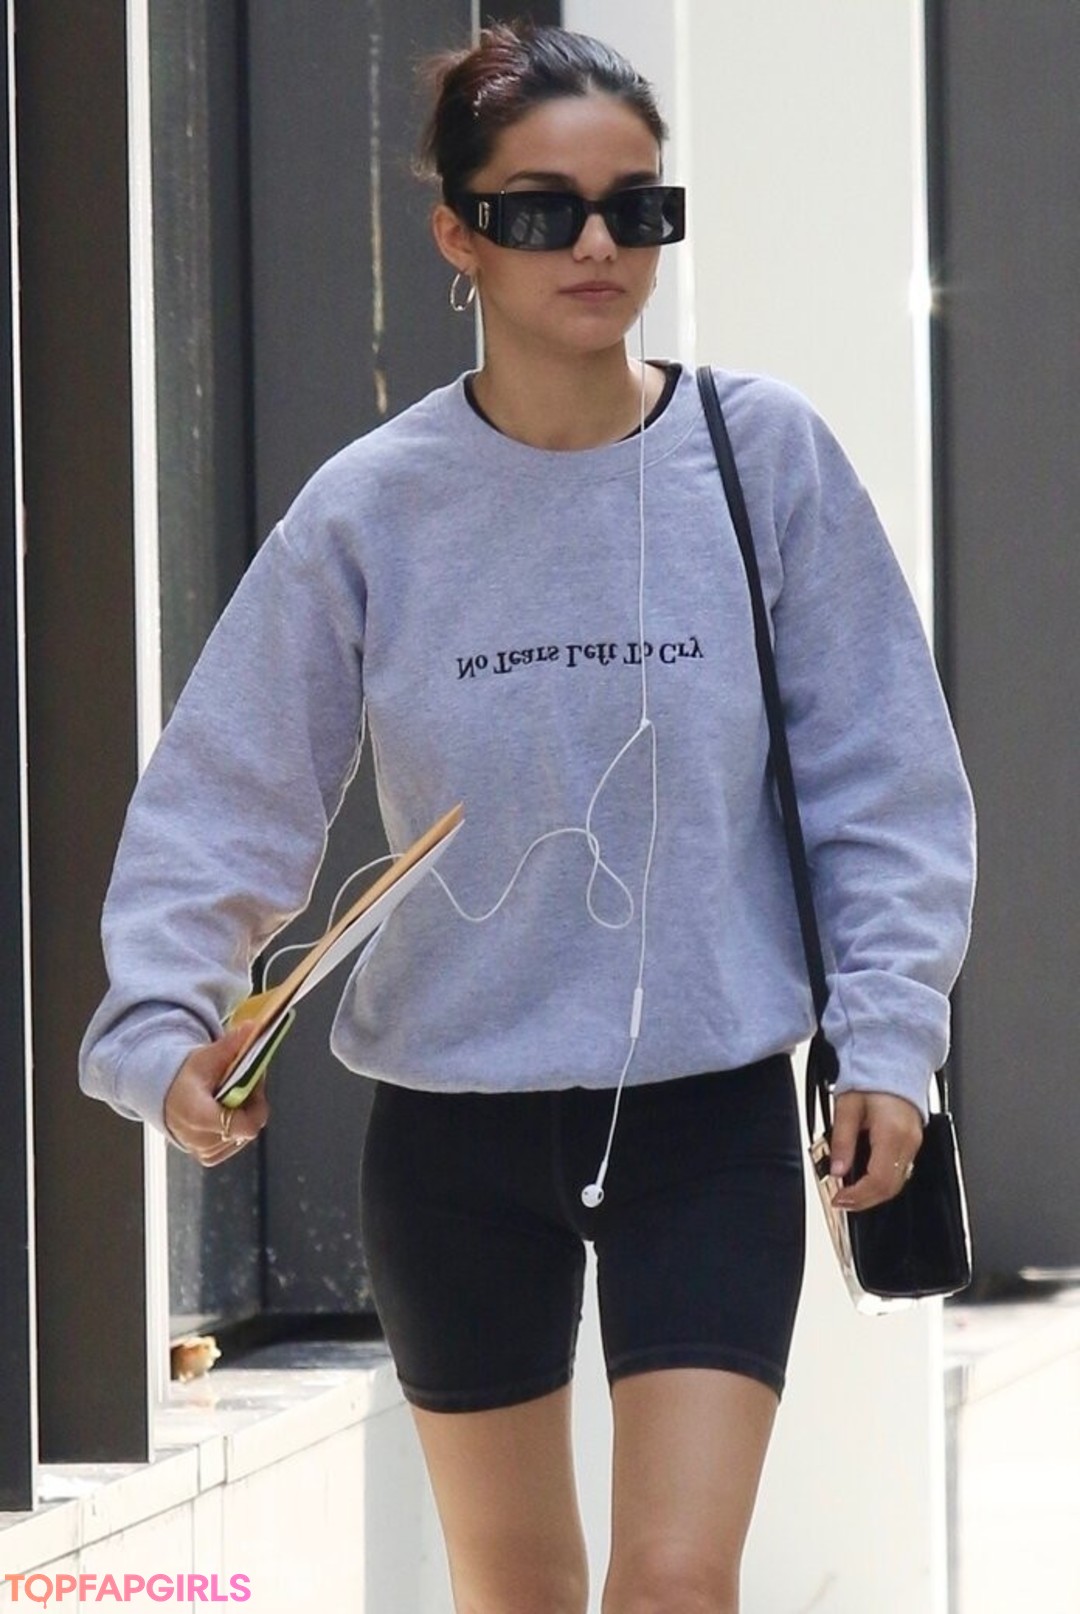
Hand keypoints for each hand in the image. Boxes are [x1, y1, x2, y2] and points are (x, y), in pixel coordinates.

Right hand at [163, 1027, 269, 1166]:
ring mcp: (205, 1151)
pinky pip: (235, 1143)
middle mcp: (201, 1140)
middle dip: (251, 1104)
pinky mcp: (208, 1157)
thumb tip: (252, 1029)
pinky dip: (236, 1127)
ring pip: (244, 1135)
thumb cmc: (184, 1077)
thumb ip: (231, 1046)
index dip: (256, 1104)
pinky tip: (226, 1111)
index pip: (246, 1126)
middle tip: (244, 1085)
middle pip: (247, 1127)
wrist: (165, 1095)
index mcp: (199, 1116)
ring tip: (232, 1097)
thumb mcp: (207, 1057)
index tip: (252, 1086)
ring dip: (244, 1115)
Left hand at [829, 1090, 922, 1211]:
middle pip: (891, 1188)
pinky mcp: (912, 1143)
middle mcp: (908, 1142)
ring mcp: (913, 1144)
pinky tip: (864, 1179)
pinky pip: (900, 1171)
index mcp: (892, 1133)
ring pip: (897, 1183)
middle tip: (841, 1201)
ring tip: (849, 1193)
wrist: (892, 1062)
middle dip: (864, 1200)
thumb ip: (842, 1140)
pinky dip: (882, 1181)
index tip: (839, 1198)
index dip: (858, 1196)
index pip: (878, 1180)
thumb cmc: (871, 1080)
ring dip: (873, 1194)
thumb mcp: (847, 1106)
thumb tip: (836, 1169)